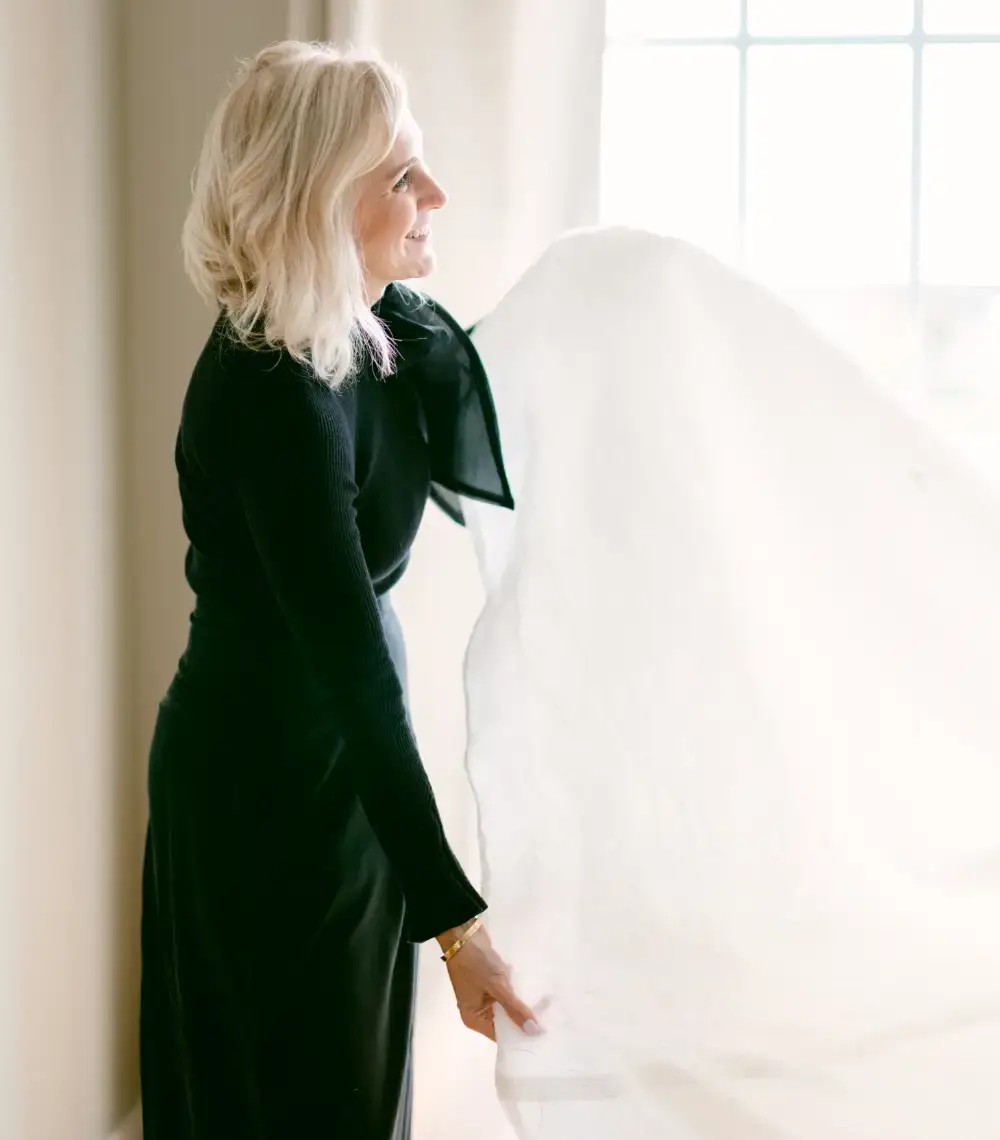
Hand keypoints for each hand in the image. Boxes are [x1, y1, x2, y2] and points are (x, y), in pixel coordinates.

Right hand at [436, 921, 541, 1042]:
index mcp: (474, 1019)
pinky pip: (504, 995)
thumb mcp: (497, 987)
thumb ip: (516, 1009)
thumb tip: (535, 1032)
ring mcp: (482, 997)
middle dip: (522, 1018)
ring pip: (506, 1007)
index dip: (520, 1035)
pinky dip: (514, 992)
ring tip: (545, 1005)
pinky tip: (530, 989)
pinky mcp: (488, 984)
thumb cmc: (477, 963)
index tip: (542, 1034)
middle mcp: (477, 1012)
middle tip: (548, 1018)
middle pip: (505, 1022)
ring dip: (520, 1003)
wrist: (464, 933)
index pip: (501, 1036)